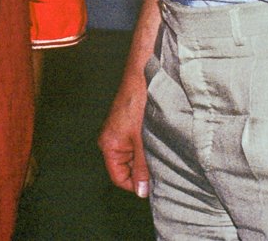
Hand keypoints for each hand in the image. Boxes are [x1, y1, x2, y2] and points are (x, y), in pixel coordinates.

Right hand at [98, 81, 149, 197]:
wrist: (142, 75)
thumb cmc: (138, 102)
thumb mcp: (143, 140)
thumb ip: (141, 167)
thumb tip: (141, 191)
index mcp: (109, 145)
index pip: (119, 177)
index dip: (135, 184)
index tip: (153, 184)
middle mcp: (110, 139)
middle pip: (126, 167)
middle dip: (142, 169)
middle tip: (159, 164)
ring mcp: (119, 132)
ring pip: (133, 156)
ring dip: (146, 156)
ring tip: (158, 148)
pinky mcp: (127, 125)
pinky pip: (136, 144)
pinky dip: (146, 145)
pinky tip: (156, 138)